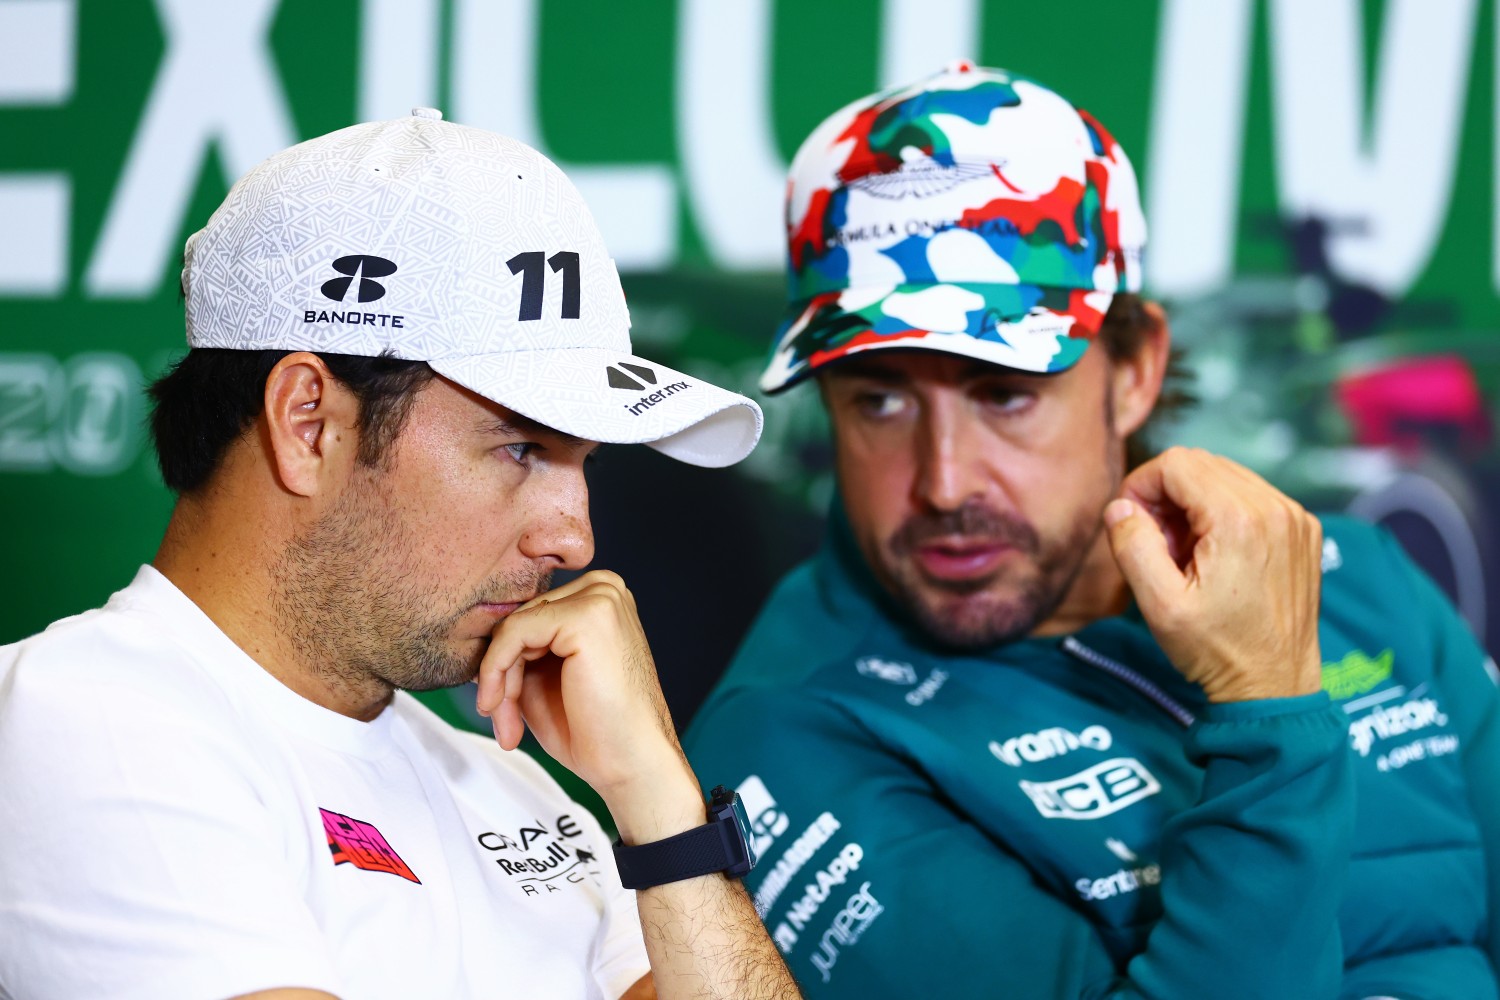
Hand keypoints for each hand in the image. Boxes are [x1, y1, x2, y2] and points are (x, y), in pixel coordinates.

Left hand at [474, 570, 703, 842]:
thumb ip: (520, 651)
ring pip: (512, 627)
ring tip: (508, 725)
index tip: (499, 708)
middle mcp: (603, 589)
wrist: (633, 765)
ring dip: (499, 682)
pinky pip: (513, 632)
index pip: (531, 616)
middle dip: (501, 675)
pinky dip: (496, 672)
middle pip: (521, 620)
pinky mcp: (586, 616)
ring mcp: (599, 598)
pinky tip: (502, 709)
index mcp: (599, 599)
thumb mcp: (546, 678)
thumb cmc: (598, 729)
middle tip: (505, 723)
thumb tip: (478, 640)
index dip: (506, 663)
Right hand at [1103, 447, 1322, 702]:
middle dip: (1167, 494)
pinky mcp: (1303, 530)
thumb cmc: (1217, 650)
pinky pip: (1252, 496)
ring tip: (1185, 553)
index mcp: (1239, 520)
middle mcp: (1274, 507)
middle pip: (1201, 463)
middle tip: (1156, 543)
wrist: (1274, 687)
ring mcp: (1294, 517)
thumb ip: (1131, 546)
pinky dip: (1223, 512)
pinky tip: (1215, 554)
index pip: (1175, 463)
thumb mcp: (1159, 605)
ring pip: (1226, 475)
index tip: (1130, 523)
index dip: (1141, 485)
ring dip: (1194, 502)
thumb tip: (1119, 507)